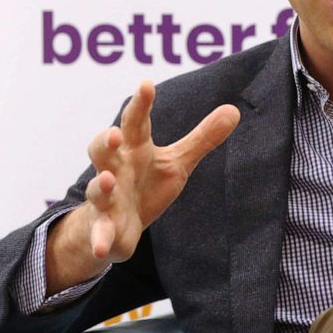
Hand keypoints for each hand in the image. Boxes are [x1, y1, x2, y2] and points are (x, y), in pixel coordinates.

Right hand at [47, 81, 239, 293]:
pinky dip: (100, 239)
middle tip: (115, 133)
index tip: (146, 84)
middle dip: (105, 140)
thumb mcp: (177, 162)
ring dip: (102, 185)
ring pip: (98, 188)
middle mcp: (115, 169)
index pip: (136, 122)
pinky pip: (100, 232)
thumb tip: (234, 110)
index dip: (140, 104)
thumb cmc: (146, 185)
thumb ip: (201, 138)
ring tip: (109, 181)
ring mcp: (107, 199)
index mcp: (134, 150)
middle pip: (103, 149)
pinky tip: (102, 248)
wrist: (115, 226)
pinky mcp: (104, 227)